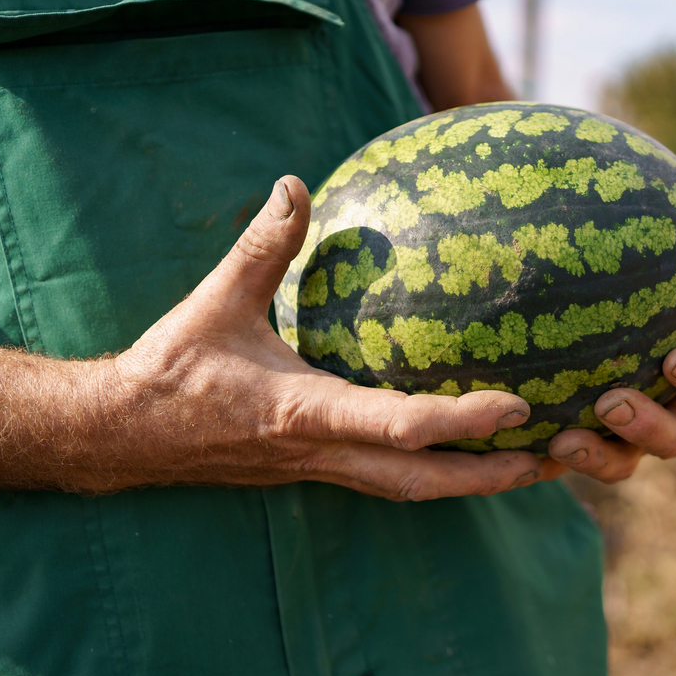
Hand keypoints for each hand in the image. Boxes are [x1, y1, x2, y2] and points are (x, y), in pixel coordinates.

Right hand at [95, 177, 540, 497]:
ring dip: (472, 483)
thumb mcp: (215, 302)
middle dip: (490, 475)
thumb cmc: (172, 369)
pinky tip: (466, 454)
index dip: (461, 420)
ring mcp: (321, 469)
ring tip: (532, 463)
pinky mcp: (317, 470)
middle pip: (423, 481)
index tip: (516, 404)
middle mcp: (321, 452)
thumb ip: (261, 246)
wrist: (123, 435)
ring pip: (411, 490)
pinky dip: (435, 472)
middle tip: (552, 455)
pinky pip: (390, 480)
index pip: (397, 425)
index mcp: (303, 412)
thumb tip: (296, 185)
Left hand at [542, 192, 675, 482]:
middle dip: (648, 425)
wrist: (582, 344)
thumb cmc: (644, 305)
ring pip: (621, 465)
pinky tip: (528, 441)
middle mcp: (666, 421)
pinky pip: (569, 468)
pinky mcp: (579, 458)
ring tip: (567, 435)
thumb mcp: (672, 275)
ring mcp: (622, 447)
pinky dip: (554, 458)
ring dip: (599, 454)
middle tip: (613, 400)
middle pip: (673, 440)